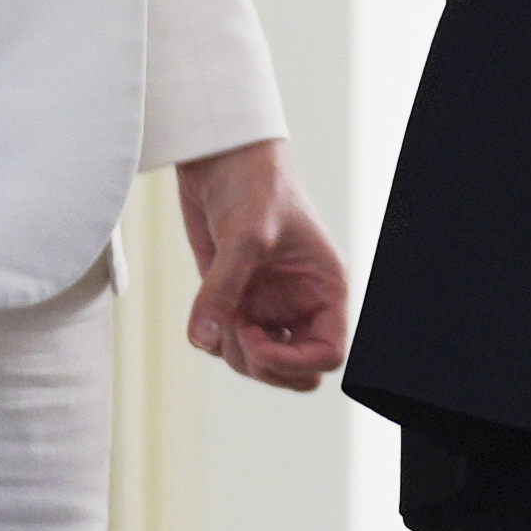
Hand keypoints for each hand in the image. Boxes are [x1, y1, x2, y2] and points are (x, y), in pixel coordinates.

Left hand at [175, 138, 350, 389]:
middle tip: (236, 331)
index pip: (328, 353)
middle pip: (294, 371)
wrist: (221, 159)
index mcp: (325, 289)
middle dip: (262, 364)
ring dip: (233, 352)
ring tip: (219, 315)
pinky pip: (226, 344)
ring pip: (257, 363)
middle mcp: (300, 303)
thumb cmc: (256, 186)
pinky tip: (207, 310)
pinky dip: (212, 339)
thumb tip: (203, 339)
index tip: (258, 340)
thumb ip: (223, 290)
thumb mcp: (246, 236)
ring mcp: (266, 304)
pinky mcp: (234, 300)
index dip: (294, 362)